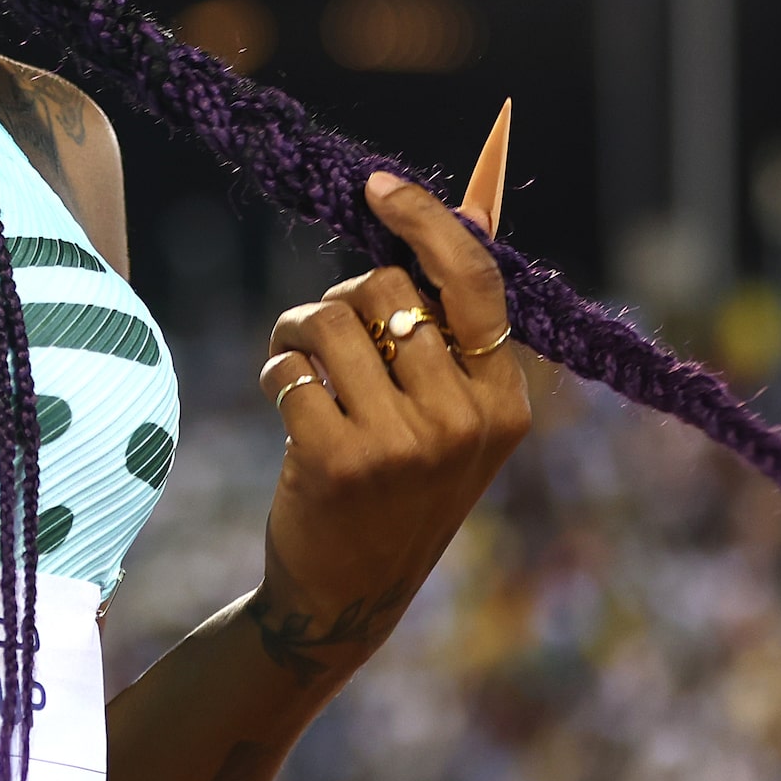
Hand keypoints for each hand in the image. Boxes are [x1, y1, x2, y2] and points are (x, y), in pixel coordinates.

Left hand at [245, 103, 529, 683]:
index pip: (474, 280)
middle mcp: (465, 420)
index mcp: (506, 402)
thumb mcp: (448, 419)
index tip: (377, 186)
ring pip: (329, 318)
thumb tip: (461, 215)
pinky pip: (288, 368)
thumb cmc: (394, 487)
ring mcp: (405, 444)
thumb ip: (452, 333)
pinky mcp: (340, 460)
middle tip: (327, 341)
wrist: (347, 595)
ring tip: (296, 363)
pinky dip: (274, 373)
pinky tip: (285, 405)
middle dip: (341, 299)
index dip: (425, 221)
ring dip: (296, 330)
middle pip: (384, 288)